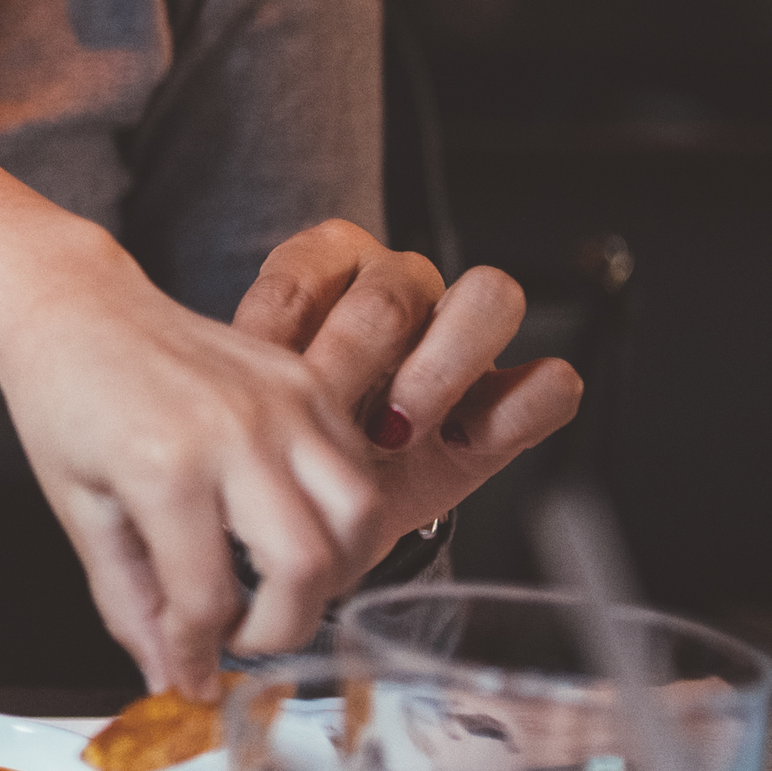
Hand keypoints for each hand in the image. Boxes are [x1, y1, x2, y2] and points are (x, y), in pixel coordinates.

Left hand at [0, 220, 382, 697]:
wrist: (74, 307)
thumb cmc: (64, 401)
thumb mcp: (80, 509)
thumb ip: (128, 601)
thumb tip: (169, 678)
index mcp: (163, 465)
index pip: (207, 597)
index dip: (199, 653)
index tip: (190, 673)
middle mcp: (236, 430)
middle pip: (308, 566)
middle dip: (282, 627)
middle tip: (243, 636)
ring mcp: (283, 399)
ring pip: (358, 517)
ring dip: (331, 574)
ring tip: (278, 588)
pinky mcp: (307, 379)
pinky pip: (359, 466)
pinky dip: (343, 516)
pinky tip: (294, 528)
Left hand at [230, 220, 582, 570]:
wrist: (327, 507)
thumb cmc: (284, 436)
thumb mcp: (248, 402)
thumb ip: (239, 376)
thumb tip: (219, 381)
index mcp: (327, 263)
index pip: (306, 271)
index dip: (281, 331)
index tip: (259, 386)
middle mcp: (401, 283)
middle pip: (399, 286)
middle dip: (356, 359)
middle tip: (326, 414)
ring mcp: (465, 334)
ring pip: (491, 298)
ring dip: (439, 368)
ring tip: (393, 430)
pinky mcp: (515, 396)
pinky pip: (551, 381)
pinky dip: (512, 411)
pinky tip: (459, 444)